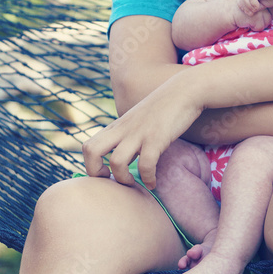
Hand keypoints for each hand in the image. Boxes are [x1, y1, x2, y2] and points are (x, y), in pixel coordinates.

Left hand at [82, 72, 204, 189]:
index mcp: (117, 126)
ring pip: (116, 161)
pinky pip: (146, 165)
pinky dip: (148, 178)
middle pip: (91, 151)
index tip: (107, 174)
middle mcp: (123, 129)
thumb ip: (128, 136)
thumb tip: (126, 159)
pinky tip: (153, 182)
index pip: (88, 146)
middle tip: (112, 179)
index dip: (90, 165)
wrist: (185, 90)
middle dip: (95, 172)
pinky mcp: (156, 137)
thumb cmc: (164, 108)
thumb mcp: (138, 121)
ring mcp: (139, 133)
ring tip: (134, 183)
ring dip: (123, 179)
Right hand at [230, 0, 272, 31]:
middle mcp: (263, 3)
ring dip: (257, 25)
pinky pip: (260, 27)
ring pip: (265, 24)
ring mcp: (259, 10)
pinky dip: (254, 27)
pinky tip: (247, 22)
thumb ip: (266, 8)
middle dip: (262, 21)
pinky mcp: (255, 17)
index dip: (265, 16)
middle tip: (252, 16)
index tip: (256, 12)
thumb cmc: (244, 10)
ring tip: (249, 18)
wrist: (231, 11)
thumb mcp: (257, 6)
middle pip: (270, 19)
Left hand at [238, 0, 272, 15]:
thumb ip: (253, 5)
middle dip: (244, 5)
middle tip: (250, 13)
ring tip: (255, 10)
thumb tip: (247, 10)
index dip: (242, 5)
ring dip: (248, 4)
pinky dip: (253, 1)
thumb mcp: (261, 3)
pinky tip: (257, 7)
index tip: (248, 12)